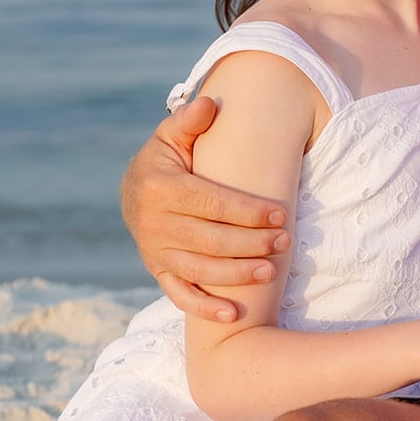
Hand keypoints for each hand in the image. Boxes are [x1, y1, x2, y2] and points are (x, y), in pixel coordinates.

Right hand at [121, 97, 290, 321]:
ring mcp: (153, 251)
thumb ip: (189, 121)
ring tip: (271, 272)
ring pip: (199, 269)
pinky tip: (233, 315)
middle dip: (250, 243)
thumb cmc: (166, 160)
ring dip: (236, 275)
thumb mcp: (172, 135)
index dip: (247, 211)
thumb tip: (209, 105)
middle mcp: (151, 222)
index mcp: (159, 187)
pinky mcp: (157, 271)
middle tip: (286, 242)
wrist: (133, 191)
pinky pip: (179, 294)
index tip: (280, 215)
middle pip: (209, 239)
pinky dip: (204, 307)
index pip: (211, 203)